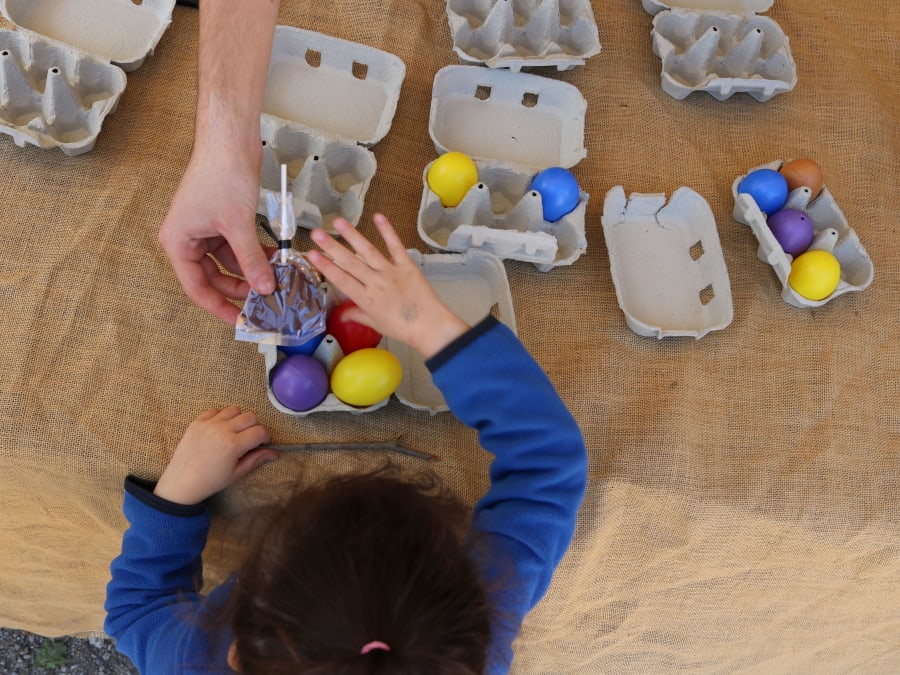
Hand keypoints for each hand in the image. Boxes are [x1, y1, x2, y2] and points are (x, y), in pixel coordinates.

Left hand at [154, 406, 274, 505]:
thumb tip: (274, 453)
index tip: (263, 443)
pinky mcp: (197, 422)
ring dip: (239, 419)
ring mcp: (208, 424)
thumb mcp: (236, 474)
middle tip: (250, 438)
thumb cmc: (210, 481)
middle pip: (250, 416)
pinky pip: (215, 410)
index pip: (260, 431)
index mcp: (233, 445)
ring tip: (235, 431)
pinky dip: (221, 416)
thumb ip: (256, 460)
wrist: (181, 483)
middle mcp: (222, 430)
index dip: (266, 437)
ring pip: (234, 409)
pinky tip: (219, 429)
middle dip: (255, 426)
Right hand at [158, 143, 275, 324]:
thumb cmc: (221, 175)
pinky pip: (238, 247)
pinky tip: (275, 261)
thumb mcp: (238, 225)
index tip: (242, 321)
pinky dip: (255, 255)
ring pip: (229, 263)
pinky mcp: (223, 221)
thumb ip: (251, 260)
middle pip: (214, 278)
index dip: (221, 307)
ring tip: (276, 281)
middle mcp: (188, 238)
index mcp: (178, 242)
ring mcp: (205, 230)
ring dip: (252, 272)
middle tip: (266, 302)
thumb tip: (266, 288)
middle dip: (240, 289)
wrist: (229, 140)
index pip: (198, 288)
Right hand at [307, 214, 468, 358]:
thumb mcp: (376, 324)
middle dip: (331, 246)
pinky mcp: (407, 266)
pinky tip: (377, 217)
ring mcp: (391, 272)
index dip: (325, 266)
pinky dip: (387, 231)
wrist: (430, 326)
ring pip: (368, 251)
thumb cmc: (402, 328)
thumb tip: (341, 316)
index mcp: (366, 299)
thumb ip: (357, 315)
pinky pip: (395, 246)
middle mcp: (375, 283)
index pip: (340, 279)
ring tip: (338, 222)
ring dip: (352, 235)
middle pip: (350, 262)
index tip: (310, 254)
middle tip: (316, 232)